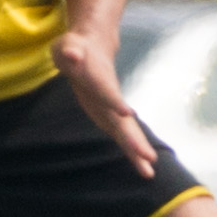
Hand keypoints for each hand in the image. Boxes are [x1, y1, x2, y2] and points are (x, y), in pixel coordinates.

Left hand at [56, 25, 157, 173]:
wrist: (93, 46)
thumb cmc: (74, 47)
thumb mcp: (66, 46)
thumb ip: (69, 50)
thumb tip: (71, 54)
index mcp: (99, 79)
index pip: (106, 91)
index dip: (114, 101)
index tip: (128, 113)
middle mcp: (111, 97)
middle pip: (123, 120)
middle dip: (134, 139)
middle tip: (149, 158)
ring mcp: (112, 109)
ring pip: (127, 131)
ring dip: (137, 150)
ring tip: (150, 171)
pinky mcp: (109, 117)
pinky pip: (122, 136)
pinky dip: (132, 152)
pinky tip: (143, 168)